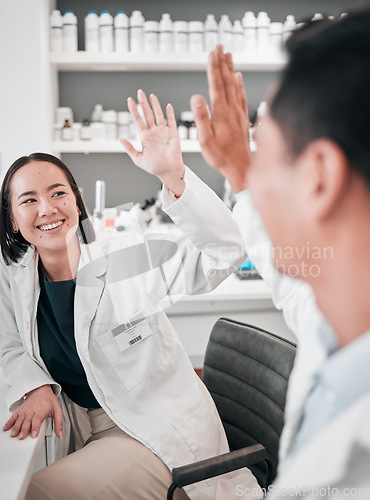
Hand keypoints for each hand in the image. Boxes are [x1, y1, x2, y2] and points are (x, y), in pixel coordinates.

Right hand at [3, 384, 62, 439]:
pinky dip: (9, 422)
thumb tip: (60, 434)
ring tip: (13, 435)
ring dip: (16, 427)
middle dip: (24, 429)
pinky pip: (13, 416)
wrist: (41, 390)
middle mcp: (32, 409)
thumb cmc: (49, 401)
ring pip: (19, 419)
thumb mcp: (58, 410)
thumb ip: (59, 423)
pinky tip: (6, 429)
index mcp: (42, 409)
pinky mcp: (20, 410)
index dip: (36, 427)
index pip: (38, 419)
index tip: (34, 435)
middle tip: (21, 437)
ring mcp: (25, 410)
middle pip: (27, 421)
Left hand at [121, 90, 185, 197]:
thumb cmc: (155, 168)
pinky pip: (171, 121)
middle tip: (140, 92)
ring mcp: (163, 132)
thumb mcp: (138, 160)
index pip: (138, 120)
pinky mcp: (173, 134)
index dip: (133, 110)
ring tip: (151, 95)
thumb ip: (130, 149)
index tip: (129, 100)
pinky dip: (170, 113)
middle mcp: (153, 132)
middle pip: (147, 114)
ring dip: (155, 105)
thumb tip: (120, 139)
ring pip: (158, 115)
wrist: (169, 172)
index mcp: (145, 137)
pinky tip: (168, 105)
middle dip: (143, 103)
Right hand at [190, 45, 251, 192]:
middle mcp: (232, 109)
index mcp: (221, 113)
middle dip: (222, 62)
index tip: (211, 53)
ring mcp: (239, 113)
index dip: (213, 67)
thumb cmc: (221, 156)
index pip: (216, 84)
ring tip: (228, 55)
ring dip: (230, 69)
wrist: (241, 167)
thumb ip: (202, 117)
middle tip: (220, 46)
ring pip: (235, 85)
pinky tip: (238, 78)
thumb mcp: (205, 140)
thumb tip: (197, 97)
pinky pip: (241, 96)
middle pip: (226, 80)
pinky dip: (239, 84)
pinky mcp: (243, 118)